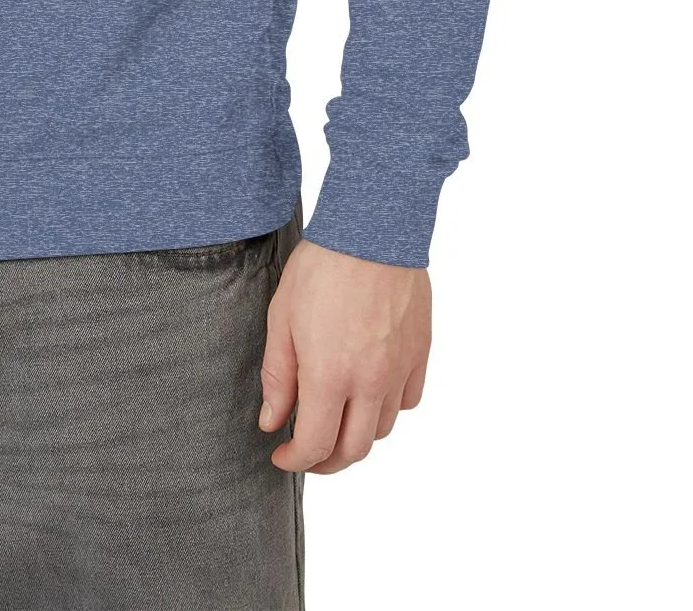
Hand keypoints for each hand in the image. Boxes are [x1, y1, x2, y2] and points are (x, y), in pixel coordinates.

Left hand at [256, 239, 430, 472]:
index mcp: (330, 375)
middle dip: (326, 462)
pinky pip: (408, 400)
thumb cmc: (322, 267)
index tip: (281, 456)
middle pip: (354, 450)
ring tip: (335, 419)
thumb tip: (272, 421)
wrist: (372, 230)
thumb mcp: (282, 318)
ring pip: (382, 429)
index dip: (295, 461)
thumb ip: (277, 376)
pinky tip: (369, 393)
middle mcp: (370, 382)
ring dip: (356, 435)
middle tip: (307, 452)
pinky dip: (388, 409)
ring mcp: (400, 369)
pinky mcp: (420, 352)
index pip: (317, 445)